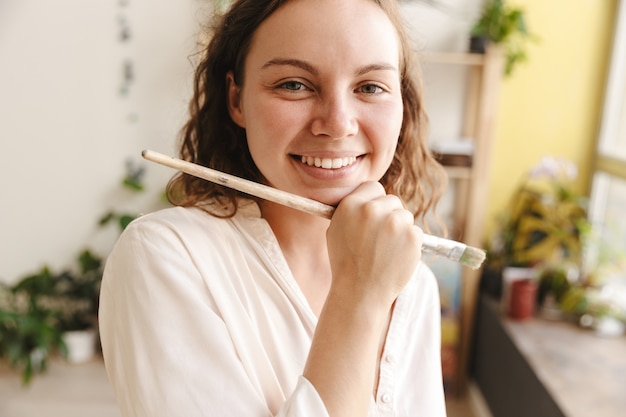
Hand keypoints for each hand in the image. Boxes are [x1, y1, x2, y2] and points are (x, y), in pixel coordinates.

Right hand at [326, 181, 422, 307]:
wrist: (360, 292)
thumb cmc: (345, 264)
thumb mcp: (336, 231)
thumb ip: (349, 211)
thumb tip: (363, 199)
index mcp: (351, 204)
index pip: (373, 187)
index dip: (375, 200)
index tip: (375, 214)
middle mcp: (372, 209)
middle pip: (392, 200)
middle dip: (389, 215)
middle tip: (381, 238)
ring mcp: (394, 221)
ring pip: (405, 216)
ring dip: (400, 230)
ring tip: (386, 251)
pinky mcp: (411, 235)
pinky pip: (415, 232)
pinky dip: (409, 244)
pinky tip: (395, 257)